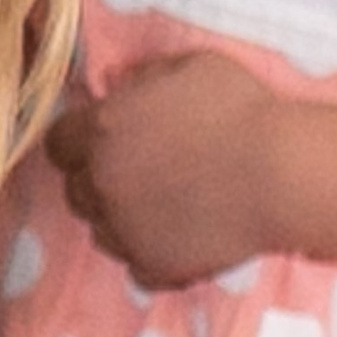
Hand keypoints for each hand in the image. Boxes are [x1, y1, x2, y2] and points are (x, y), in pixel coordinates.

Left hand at [46, 48, 280, 288]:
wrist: (280, 172)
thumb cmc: (239, 108)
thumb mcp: (184, 68)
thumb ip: (142, 81)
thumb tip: (124, 91)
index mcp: (101, 130)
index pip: (57, 144)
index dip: (76, 143)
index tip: (99, 143)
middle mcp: (102, 181)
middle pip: (76, 190)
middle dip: (97, 182)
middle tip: (136, 175)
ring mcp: (127, 229)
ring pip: (101, 231)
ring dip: (120, 219)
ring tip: (159, 208)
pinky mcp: (157, 266)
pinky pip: (135, 267)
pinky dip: (150, 255)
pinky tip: (176, 238)